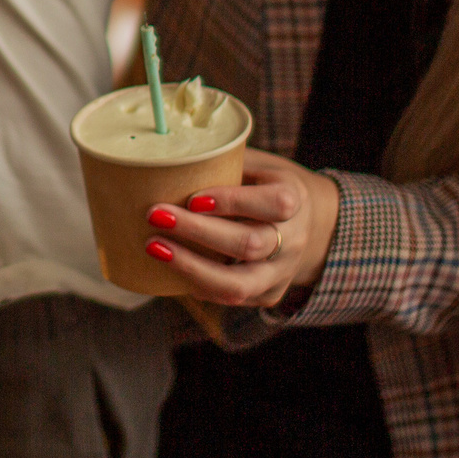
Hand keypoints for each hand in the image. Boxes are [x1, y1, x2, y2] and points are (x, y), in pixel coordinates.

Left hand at [139, 148, 341, 308]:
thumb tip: (164, 159)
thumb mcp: (255, 164)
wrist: (304, 223)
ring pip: (239, 284)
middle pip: (250, 243)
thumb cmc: (263, 184)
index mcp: (294, 198)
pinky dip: (197, 284)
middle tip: (156, 216)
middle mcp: (294, 239)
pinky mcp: (268, 294)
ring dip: (191, 267)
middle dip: (198, 232)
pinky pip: (230, 298)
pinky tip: (171, 267)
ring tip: (154, 247)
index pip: (273, 203)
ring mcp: (282, 272)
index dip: (233, 202)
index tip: (192, 199)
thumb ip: (222, 163)